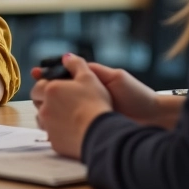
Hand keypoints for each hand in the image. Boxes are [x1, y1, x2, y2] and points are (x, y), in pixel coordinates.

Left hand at [30, 53, 112, 159]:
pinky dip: (58, 131)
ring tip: (67, 115)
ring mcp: (48, 127)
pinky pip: (52, 134)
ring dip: (50, 116)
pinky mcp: (54, 142)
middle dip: (45, 100)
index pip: (37, 86)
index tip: (55, 86)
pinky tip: (71, 129)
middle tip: (62, 100)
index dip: (45, 85)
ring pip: (43, 119)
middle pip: (37, 102)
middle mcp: (44, 109)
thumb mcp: (88, 76)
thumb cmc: (94, 102)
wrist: (100, 133)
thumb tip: (66, 57)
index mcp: (50, 90)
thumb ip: (75, 63)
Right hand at [32, 60, 182, 129]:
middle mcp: (86, 99)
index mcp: (92, 83)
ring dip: (49, 109)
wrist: (153, 118)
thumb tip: (68, 58)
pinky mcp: (90, 129)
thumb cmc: (137, 95)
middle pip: (59, 94)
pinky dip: (59, 125)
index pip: (65, 77)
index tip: (35, 73)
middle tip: (35, 92)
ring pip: (61, 111)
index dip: (49, 75)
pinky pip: (70, 126)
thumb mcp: (115, 77)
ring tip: (39, 107)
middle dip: (45, 92)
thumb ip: (92, 70)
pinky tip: (51, 124)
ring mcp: (87, 114)